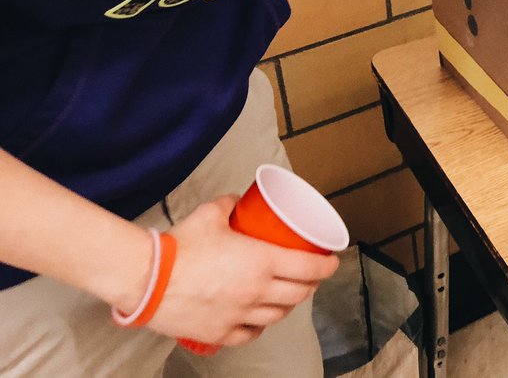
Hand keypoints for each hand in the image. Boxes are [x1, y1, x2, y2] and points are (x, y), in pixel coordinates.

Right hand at [145, 196, 337, 344]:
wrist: (146, 279)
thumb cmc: (180, 245)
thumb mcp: (211, 214)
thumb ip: (229, 204)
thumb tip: (237, 201)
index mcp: (262, 262)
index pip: (309, 269)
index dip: (326, 266)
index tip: (332, 261)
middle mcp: (257, 292)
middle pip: (298, 294)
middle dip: (311, 285)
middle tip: (312, 276)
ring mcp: (239, 316)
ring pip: (278, 315)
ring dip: (288, 305)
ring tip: (288, 295)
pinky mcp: (219, 333)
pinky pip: (250, 334)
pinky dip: (260, 326)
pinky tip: (261, 319)